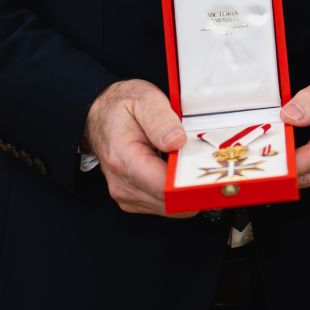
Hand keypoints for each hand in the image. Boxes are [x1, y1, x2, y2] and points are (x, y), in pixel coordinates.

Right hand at [82, 78, 192, 216]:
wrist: (101, 115)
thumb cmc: (122, 108)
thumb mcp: (144, 100)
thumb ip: (160, 120)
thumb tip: (177, 142)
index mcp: (125, 160)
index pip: (164, 188)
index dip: (191, 183)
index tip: (208, 172)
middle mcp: (124, 185)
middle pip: (171, 202)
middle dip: (193, 187)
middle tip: (205, 164)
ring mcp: (128, 195)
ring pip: (171, 208)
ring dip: (185, 190)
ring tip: (189, 164)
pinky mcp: (134, 199)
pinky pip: (164, 205)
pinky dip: (176, 192)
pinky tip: (177, 171)